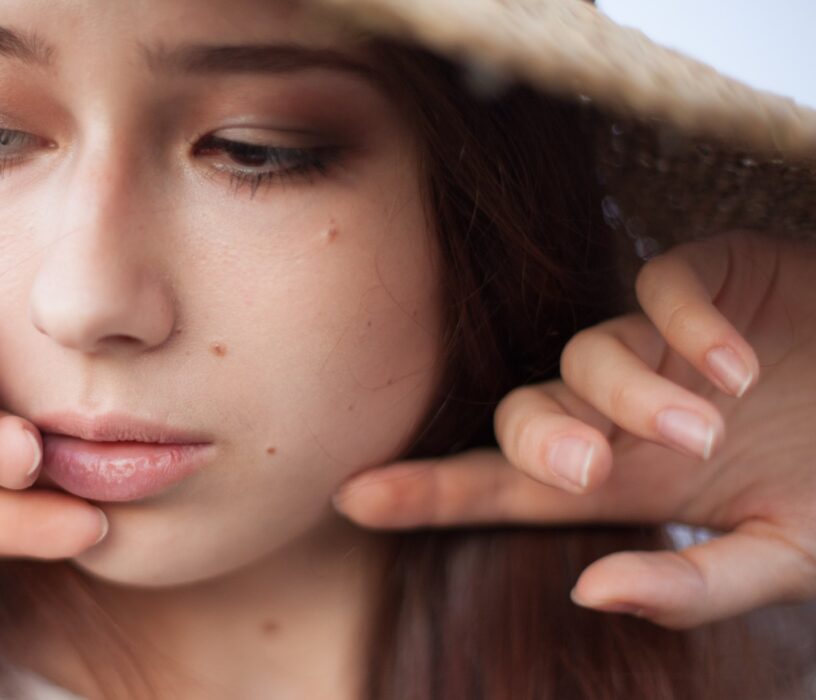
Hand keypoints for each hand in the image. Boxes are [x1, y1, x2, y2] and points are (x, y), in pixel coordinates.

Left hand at [333, 230, 815, 628]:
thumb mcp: (784, 557)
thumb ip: (695, 585)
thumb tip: (588, 593)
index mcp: (626, 479)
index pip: (503, 485)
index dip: (429, 492)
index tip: (352, 499)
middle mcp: (624, 411)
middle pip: (524, 415)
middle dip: (537, 441)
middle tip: (588, 471)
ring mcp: (661, 343)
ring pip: (585, 353)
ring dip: (629, 394)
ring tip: (704, 430)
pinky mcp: (712, 279)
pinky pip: (663, 288)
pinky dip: (690, 327)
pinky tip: (740, 367)